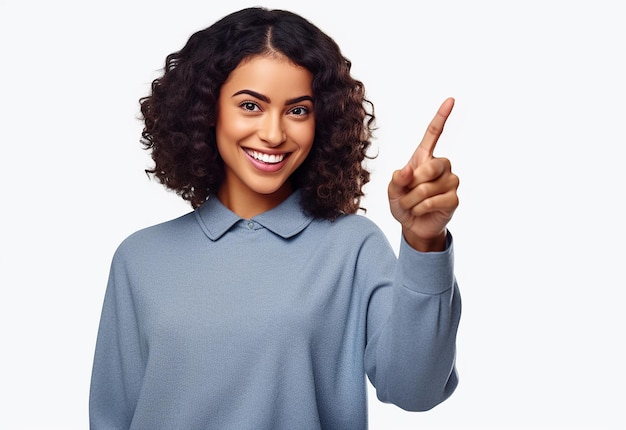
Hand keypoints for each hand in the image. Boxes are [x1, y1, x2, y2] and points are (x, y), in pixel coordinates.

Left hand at [388, 98, 459, 251]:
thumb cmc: (402, 202)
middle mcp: (441, 165)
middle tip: (406, 193)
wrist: (413, 225)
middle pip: (431, 166)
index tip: (451, 100)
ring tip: (411, 205)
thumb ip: (397, 179)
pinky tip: (421, 210)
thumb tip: (407, 171)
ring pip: (428, 188)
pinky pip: (434, 200)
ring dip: (412, 200)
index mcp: (425, 157)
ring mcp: (450, 181)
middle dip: (413, 183)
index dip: (441, 117)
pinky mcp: (454, 198)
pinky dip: (420, 208)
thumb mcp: (392, 190)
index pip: (434, 133)